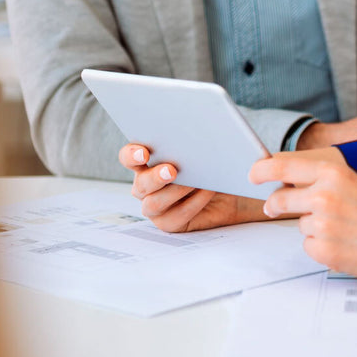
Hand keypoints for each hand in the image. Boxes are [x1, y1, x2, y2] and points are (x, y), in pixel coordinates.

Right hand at [117, 143, 267, 232]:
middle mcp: (145, 185)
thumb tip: (192, 135)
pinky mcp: (169, 222)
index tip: (144, 153)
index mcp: (145, 162)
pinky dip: (193, 203)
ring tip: (195, 181)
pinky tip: (207, 191)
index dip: (132, 155)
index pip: (128, 157)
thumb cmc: (210, 161)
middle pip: (141, 184)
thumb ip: (191, 141)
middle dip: (155, 177)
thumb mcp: (201, 146)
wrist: (228, 184)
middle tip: (172, 170)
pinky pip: (176, 217)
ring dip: (174, 192)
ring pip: (154, 204)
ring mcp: (155, 206)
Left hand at [251, 150, 356, 278]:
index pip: (282, 165)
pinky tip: (342, 243)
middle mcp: (324, 195)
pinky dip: (320, 246)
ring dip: (311, 227)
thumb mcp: (351, 180)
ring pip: (298, 224)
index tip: (253, 174)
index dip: (261, 170)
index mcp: (333, 172)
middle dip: (276, 205)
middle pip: (279, 200)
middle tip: (278, 208)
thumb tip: (282, 180)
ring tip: (341, 227)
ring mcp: (323, 224)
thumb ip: (318, 177)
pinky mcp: (324, 250)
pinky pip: (308, 245)